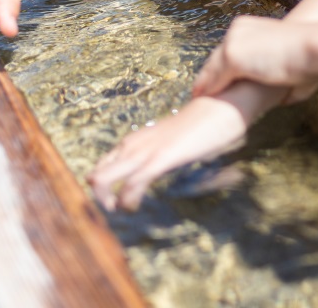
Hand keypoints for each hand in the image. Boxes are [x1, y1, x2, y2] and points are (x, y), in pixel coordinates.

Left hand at [87, 95, 250, 210]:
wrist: (219, 107)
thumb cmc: (198, 128)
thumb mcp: (171, 144)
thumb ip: (158, 157)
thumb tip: (154, 173)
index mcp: (134, 141)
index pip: (102, 166)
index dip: (101, 188)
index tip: (111, 204)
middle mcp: (133, 144)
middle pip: (97, 174)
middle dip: (98, 197)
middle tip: (112, 211)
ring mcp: (145, 150)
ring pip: (105, 178)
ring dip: (106, 200)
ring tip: (119, 211)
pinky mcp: (161, 157)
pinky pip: (133, 182)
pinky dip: (127, 199)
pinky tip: (132, 206)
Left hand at [191, 15, 317, 101]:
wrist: (310, 48)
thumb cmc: (308, 56)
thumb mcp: (287, 59)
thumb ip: (280, 73)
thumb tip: (285, 98)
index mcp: (247, 25)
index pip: (227, 46)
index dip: (219, 64)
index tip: (216, 78)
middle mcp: (237, 30)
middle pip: (215, 56)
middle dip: (209, 73)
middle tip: (201, 90)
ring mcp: (233, 43)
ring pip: (213, 67)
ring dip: (205, 83)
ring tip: (199, 97)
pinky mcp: (233, 57)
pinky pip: (216, 78)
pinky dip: (210, 89)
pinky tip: (205, 99)